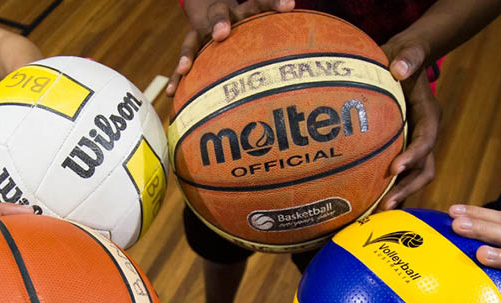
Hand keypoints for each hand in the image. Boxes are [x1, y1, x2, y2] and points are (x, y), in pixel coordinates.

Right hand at [166, 0, 294, 95]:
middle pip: (219, 15)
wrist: (210, 4)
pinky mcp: (191, 49)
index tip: (290, 5)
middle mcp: (221, 17)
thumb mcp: (265, 21)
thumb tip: (329, 49)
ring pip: (192, 40)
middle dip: (219, 22)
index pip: (260, 0)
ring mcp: (201, 32)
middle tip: (222, 32)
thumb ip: (287, 29)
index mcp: (244, 9)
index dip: (275, 2)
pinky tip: (171, 95)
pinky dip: (176, 79)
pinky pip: (183, 64)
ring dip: (187, 54)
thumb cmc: (249, 22)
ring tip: (184, 69)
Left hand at [378, 66, 439, 209]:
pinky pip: (400, 176)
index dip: (413, 155)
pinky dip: (389, 190)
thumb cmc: (402, 59)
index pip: (426, 140)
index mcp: (429, 115)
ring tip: (377, 213)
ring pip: (415, 177)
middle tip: (386, 205)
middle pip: (425, 168)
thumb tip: (399, 68)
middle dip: (408, 188)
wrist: (403, 63)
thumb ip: (407, 58)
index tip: (394, 168)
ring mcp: (415, 146)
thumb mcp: (406, 53)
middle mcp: (426, 134)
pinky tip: (368, 204)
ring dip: (400, 195)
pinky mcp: (403, 151)